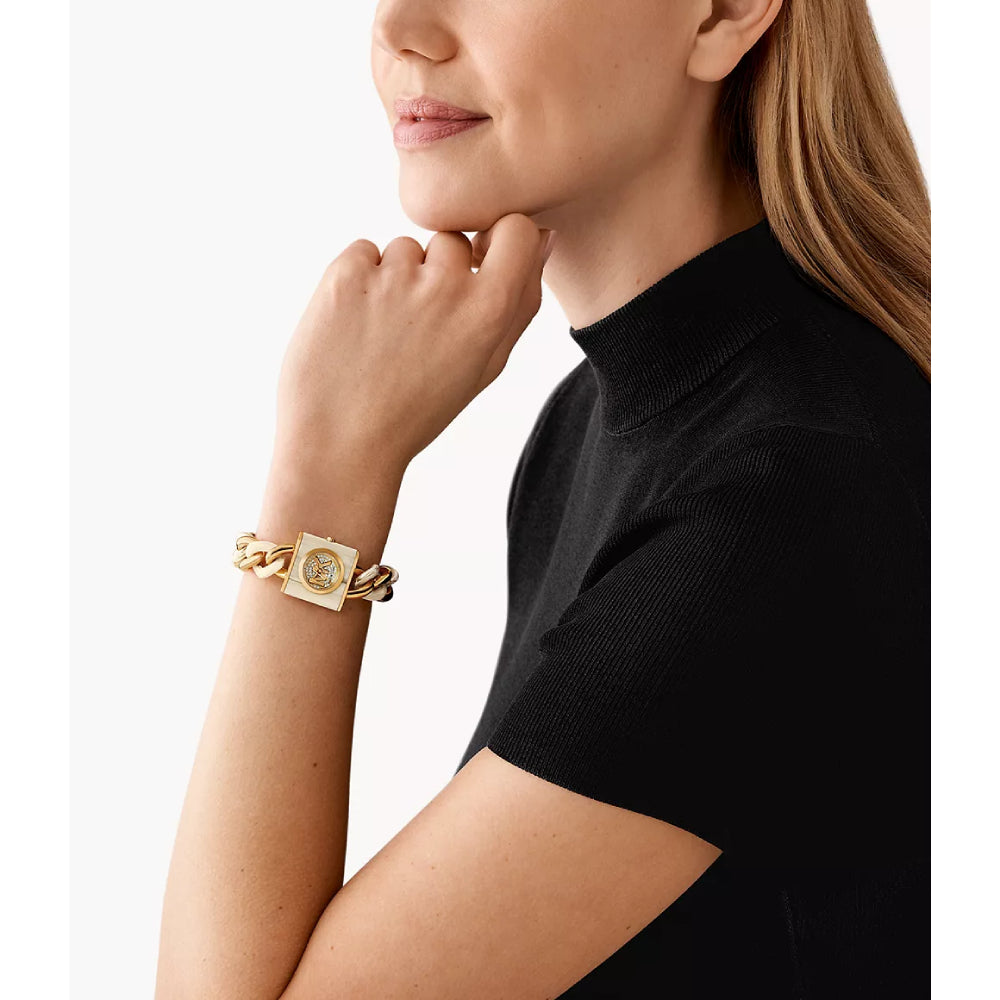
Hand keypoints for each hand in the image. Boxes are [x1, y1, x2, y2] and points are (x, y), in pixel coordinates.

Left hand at [271, 213, 555, 479]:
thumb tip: (542, 236)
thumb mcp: (485, 367)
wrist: (341, 444)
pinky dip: (358, 281)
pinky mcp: (345, 274)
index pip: (515, 228)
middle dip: (437, 272)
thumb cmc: (417, 409)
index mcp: (490, 311)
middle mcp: (445, 285)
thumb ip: (520, 301)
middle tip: (416, 328)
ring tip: (382, 336)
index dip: (496, 242)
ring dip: (395, 279)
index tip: (479, 266)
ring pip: (404, 249)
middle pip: (453, 241)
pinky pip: (362, 253)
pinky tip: (354, 327)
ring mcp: (393, 277)